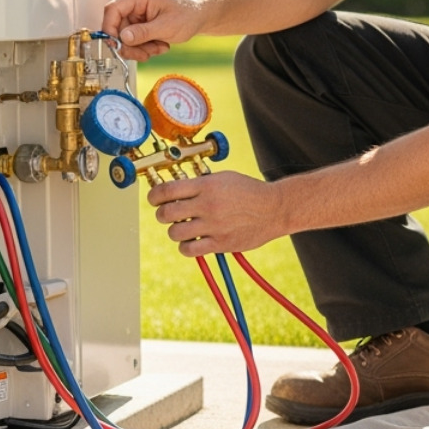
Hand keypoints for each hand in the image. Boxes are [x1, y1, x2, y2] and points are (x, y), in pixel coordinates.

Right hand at [101, 0, 204, 61]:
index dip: (110, 29)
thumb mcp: (166, 26)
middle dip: (132, 46)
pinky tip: (160, 45)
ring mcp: (136, 14)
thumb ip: (143, 32)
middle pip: (117, 28)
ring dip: (141, 49)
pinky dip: (145, 47)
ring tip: (159, 47)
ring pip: (125, 38)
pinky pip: (134, 41)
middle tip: (145, 54)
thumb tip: (122, 38)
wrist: (200, 16)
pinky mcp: (139, 24)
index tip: (116, 46)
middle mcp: (133, 3)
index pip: (112, 10)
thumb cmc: (188, 14)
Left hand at [147, 171, 287, 256]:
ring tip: (183, 228)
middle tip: (168, 214)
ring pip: (175, 233)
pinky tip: (192, 241)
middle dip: (162, 214)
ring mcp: (213, 226)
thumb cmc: (249, 191)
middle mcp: (207, 206)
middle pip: (166, 213)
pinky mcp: (220, 243)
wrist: (274, 208)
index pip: (167, 190)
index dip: (154, 195)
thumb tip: (176, 188)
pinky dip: (186, 247)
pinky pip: (190, 250)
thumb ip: (200, 184)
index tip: (154, 199)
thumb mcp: (224, 178)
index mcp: (206, 186)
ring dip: (175, 231)